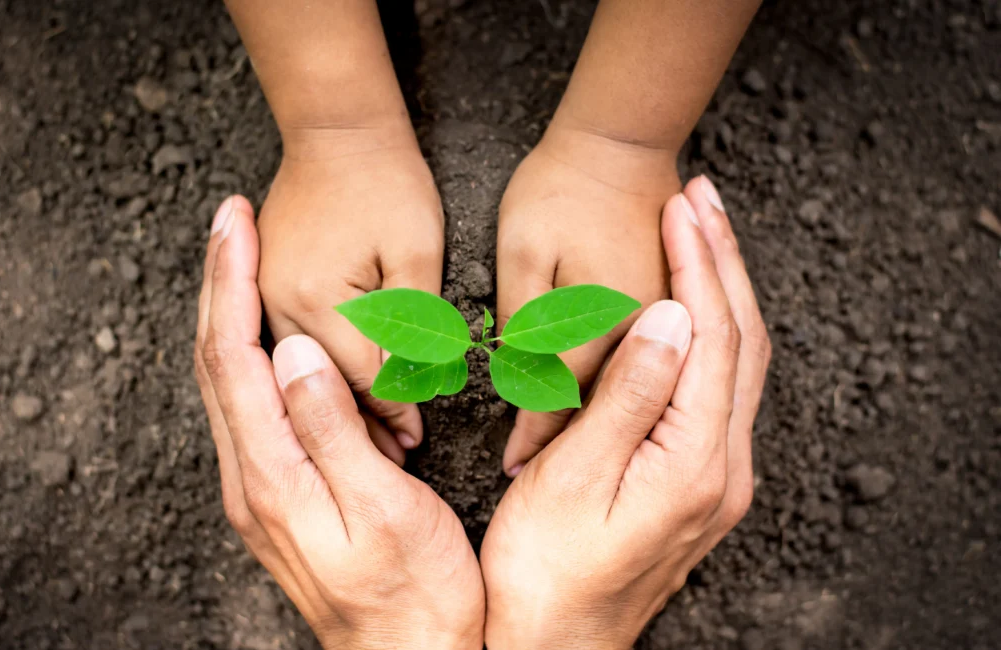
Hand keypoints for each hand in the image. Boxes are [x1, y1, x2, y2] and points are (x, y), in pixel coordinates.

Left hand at [195, 198, 483, 649]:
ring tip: (240, 256)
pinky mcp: (277, 493)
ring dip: (229, 312)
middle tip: (229, 219)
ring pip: (226, 381)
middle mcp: (250, 479)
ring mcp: (258, 488)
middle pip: (215, 361)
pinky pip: (246, 405)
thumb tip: (291, 351)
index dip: (232, 283)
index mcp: (272, 476)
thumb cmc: (416, 591)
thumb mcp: (383, 510)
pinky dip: (246, 351)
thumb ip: (332, 430)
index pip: (233, 358)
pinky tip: (265, 331)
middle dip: (219, 282)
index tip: (235, 224)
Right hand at [257, 124, 444, 462]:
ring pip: (301, 375)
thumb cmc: (387, 183)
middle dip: (360, 424)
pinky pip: (287, 350)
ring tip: (372, 440)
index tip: (418, 441)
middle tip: (396, 457)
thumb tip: (411, 396)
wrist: (338, 129)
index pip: (361, 380)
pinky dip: (315, 378)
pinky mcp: (264, 290)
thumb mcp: (417, 254)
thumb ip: (414, 327)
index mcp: (317, 296)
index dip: (394, 413)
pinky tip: (339, 397)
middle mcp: (278, 303)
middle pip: (323, 387)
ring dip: (335, 406)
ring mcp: (263, 297)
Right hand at [482, 177, 770, 648]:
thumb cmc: (545, 569)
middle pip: (741, 342)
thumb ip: (629, 396)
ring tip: (698, 233)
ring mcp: (715, 476)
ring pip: (735, 362)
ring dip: (719, 292)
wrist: (553, 641)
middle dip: (723, 262)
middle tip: (701, 197)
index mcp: (696, 463)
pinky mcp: (697, 480)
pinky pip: (718, 387)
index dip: (698, 265)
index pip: (712, 338)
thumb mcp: (575, 479)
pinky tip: (686, 308)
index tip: (680, 207)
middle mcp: (723, 467)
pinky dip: (707, 332)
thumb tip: (671, 316)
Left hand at [496, 125, 680, 474]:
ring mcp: (663, 321)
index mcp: (598, 325)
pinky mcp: (671, 307)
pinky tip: (613, 408)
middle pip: (603, 409)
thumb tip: (523, 382)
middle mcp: (642, 334)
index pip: (559, 403)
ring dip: (602, 423)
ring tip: (569, 458)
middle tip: (534, 478)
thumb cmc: (561, 190)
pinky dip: (629, 391)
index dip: (532, 438)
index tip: (510, 469)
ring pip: (633, 393)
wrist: (621, 140)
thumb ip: (525, 323)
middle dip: (568, 444)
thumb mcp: (523, 252)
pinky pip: (654, 366)